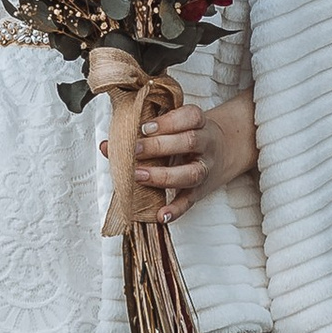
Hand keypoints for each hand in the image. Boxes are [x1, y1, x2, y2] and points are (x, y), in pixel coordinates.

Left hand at [111, 90, 256, 223]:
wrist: (225, 150)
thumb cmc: (188, 135)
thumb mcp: (174, 126)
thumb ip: (142, 133)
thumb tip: (106, 146)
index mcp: (199, 123)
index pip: (190, 116)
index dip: (168, 122)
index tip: (145, 127)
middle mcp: (206, 145)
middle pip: (189, 142)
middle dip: (159, 146)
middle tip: (134, 150)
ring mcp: (205, 168)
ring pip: (192, 173)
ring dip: (164, 175)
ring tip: (139, 176)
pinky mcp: (200, 191)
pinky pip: (190, 201)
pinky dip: (176, 210)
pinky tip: (160, 215)